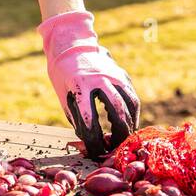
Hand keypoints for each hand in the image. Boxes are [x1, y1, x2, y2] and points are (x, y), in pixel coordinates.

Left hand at [37, 9, 140, 156]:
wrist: (71, 43)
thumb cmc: (62, 73)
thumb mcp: (63, 96)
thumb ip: (76, 118)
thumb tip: (88, 141)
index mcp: (80, 85)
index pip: (89, 120)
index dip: (94, 140)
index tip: (96, 152)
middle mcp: (100, 79)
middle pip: (117, 111)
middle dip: (119, 134)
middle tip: (117, 148)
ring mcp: (114, 75)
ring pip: (131, 103)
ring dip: (131, 123)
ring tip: (126, 137)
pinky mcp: (121, 74)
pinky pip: (131, 95)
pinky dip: (133, 112)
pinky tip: (129, 122)